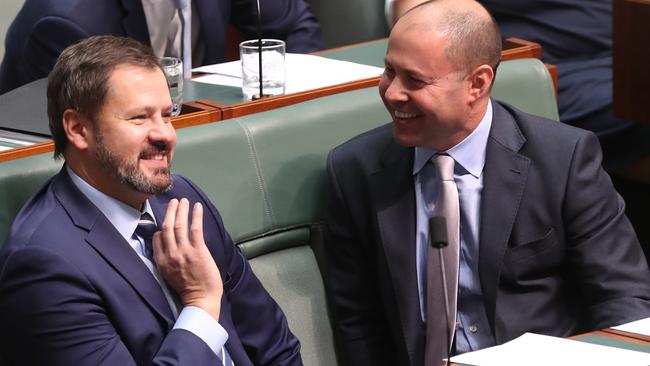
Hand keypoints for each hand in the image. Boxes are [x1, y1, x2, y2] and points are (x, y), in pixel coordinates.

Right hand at [153, 198, 222, 319]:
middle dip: (170, 212)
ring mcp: (184, 252)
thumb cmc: (188, 289)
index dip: (161, 227)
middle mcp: (170, 255)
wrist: (200, 300)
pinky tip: (197, 207)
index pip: (157, 239)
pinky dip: (195, 216)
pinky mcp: (198, 251)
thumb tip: (169, 247)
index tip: (166, 220)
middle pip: (166, 228)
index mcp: (162, 262)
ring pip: (179, 225)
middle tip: (173, 201)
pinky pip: (195, 229)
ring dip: (181, 210)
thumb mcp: (169, 275)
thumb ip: (167, 260)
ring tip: (183, 201)